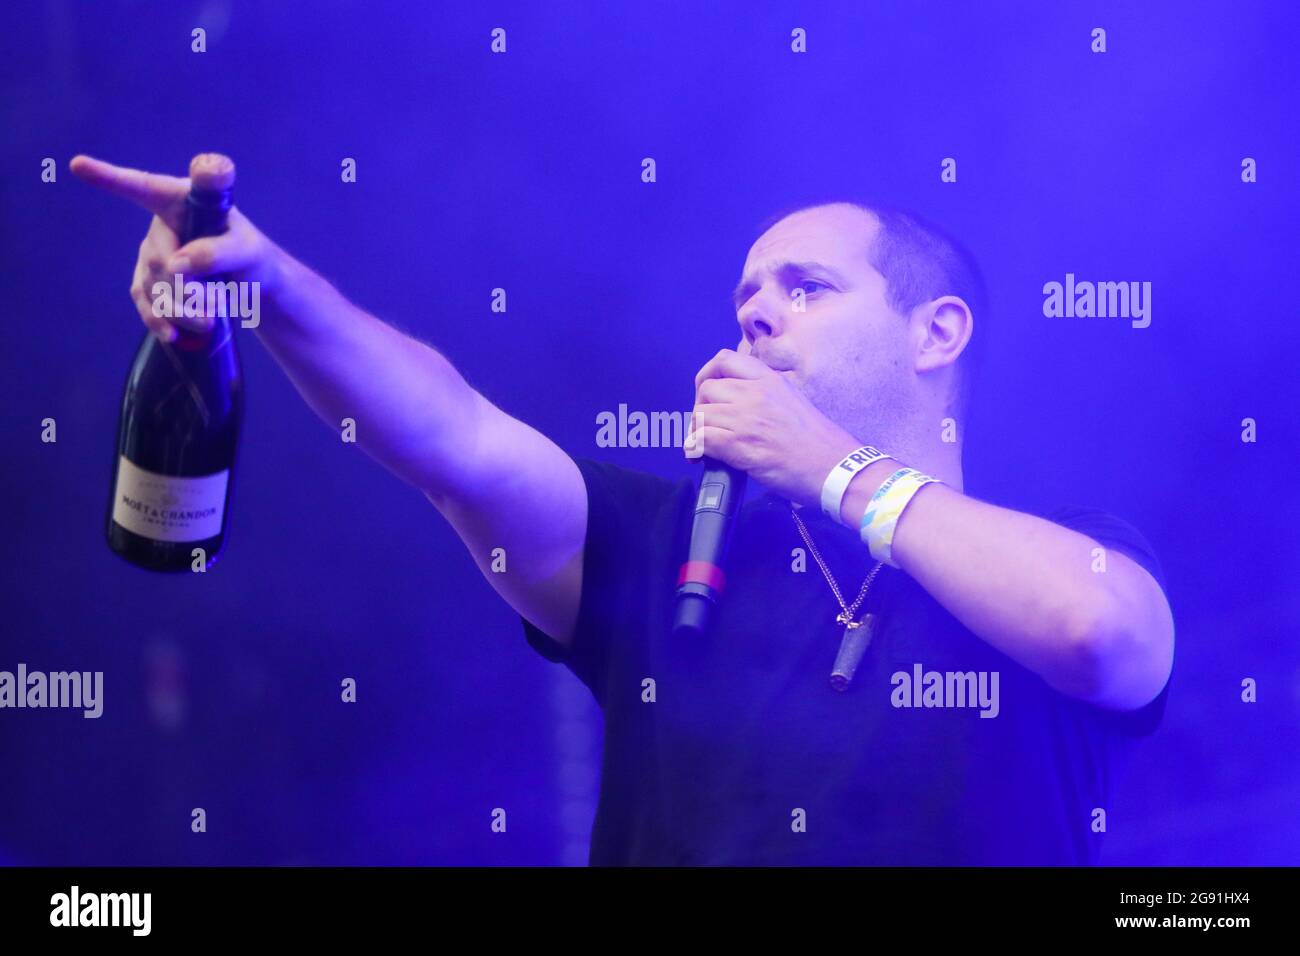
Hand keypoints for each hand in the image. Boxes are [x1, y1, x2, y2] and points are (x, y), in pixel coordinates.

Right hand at [70, 153, 281, 341]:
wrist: (252, 283)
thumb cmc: (251, 256)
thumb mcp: (249, 251)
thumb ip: (218, 253)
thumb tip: (179, 266)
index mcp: (183, 203)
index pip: (145, 188)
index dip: (111, 178)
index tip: (78, 165)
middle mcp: (162, 226)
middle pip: (158, 259)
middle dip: (187, 288)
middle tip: (216, 302)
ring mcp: (153, 254)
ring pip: (152, 287)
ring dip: (183, 310)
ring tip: (211, 319)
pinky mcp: (150, 282)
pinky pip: (145, 303)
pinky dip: (160, 321)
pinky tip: (172, 335)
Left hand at [686, 348, 862, 506]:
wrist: (835, 467)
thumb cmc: (819, 443)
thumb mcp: (792, 401)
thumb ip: (764, 396)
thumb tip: (735, 405)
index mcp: (770, 380)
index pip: (724, 359)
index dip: (708, 375)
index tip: (708, 394)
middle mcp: (756, 393)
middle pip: (706, 388)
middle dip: (700, 408)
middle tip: (707, 426)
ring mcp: (747, 417)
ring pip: (700, 413)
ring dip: (697, 430)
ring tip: (704, 445)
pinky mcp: (740, 444)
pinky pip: (701, 438)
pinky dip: (694, 448)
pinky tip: (698, 457)